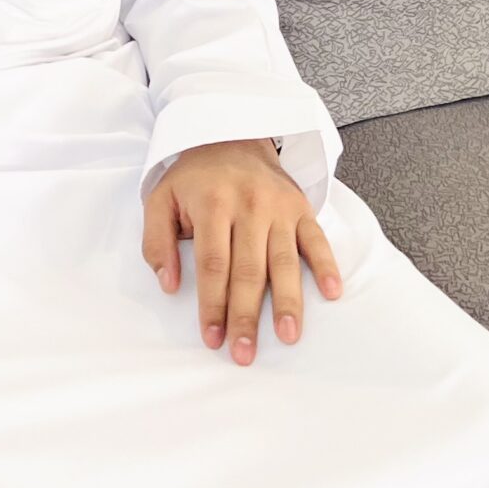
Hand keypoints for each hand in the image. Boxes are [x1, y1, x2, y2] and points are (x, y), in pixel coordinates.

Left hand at [141, 138, 342, 366]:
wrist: (232, 135)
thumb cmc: (194, 178)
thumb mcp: (160, 198)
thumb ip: (156, 241)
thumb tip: (168, 285)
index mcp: (213, 204)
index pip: (214, 265)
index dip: (213, 305)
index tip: (212, 338)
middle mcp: (249, 206)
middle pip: (249, 271)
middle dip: (246, 316)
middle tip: (245, 353)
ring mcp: (279, 207)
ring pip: (284, 261)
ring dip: (288, 302)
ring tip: (289, 336)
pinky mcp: (301, 207)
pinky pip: (317, 239)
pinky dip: (327, 266)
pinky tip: (332, 293)